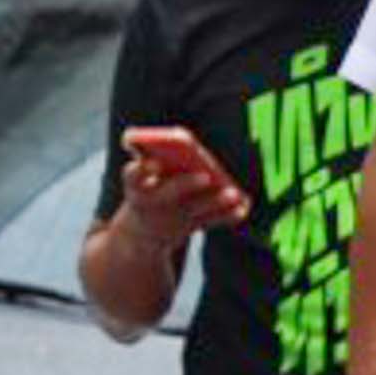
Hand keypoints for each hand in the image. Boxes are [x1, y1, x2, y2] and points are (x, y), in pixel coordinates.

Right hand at [116, 136, 247, 245]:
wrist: (141, 236)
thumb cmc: (145, 190)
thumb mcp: (142, 175)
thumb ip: (155, 156)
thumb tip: (180, 138)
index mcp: (135, 186)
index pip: (133, 175)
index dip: (142, 169)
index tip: (154, 162)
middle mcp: (151, 204)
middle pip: (168, 194)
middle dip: (186, 184)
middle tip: (205, 176)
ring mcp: (170, 220)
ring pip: (195, 210)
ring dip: (215, 202)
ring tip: (233, 193)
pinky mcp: (188, 228)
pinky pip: (210, 222)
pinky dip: (227, 216)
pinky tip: (242, 208)